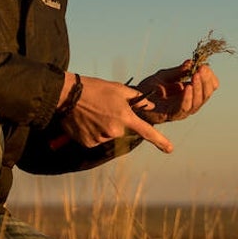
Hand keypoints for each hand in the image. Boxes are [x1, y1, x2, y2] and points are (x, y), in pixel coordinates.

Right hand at [58, 74, 174, 153]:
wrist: (67, 95)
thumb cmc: (94, 88)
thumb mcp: (118, 89)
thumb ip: (137, 99)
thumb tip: (151, 106)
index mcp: (125, 117)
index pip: (147, 132)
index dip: (160, 141)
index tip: (170, 149)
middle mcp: (114, 131)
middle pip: (123, 131)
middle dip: (117, 122)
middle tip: (105, 109)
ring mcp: (101, 138)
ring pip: (108, 135)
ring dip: (104, 127)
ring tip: (92, 113)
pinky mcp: (88, 143)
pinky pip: (96, 139)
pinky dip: (93, 132)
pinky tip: (85, 121)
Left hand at [130, 60, 219, 123]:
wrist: (133, 100)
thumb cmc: (150, 88)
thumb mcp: (165, 76)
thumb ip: (178, 71)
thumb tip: (191, 62)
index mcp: (191, 94)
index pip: (209, 87)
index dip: (209, 77)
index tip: (204, 66)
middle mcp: (190, 103)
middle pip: (205, 95)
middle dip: (205, 81)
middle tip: (202, 69)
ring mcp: (182, 110)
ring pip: (197, 103)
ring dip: (198, 88)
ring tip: (196, 76)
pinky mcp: (171, 115)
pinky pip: (183, 108)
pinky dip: (187, 98)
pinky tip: (187, 87)